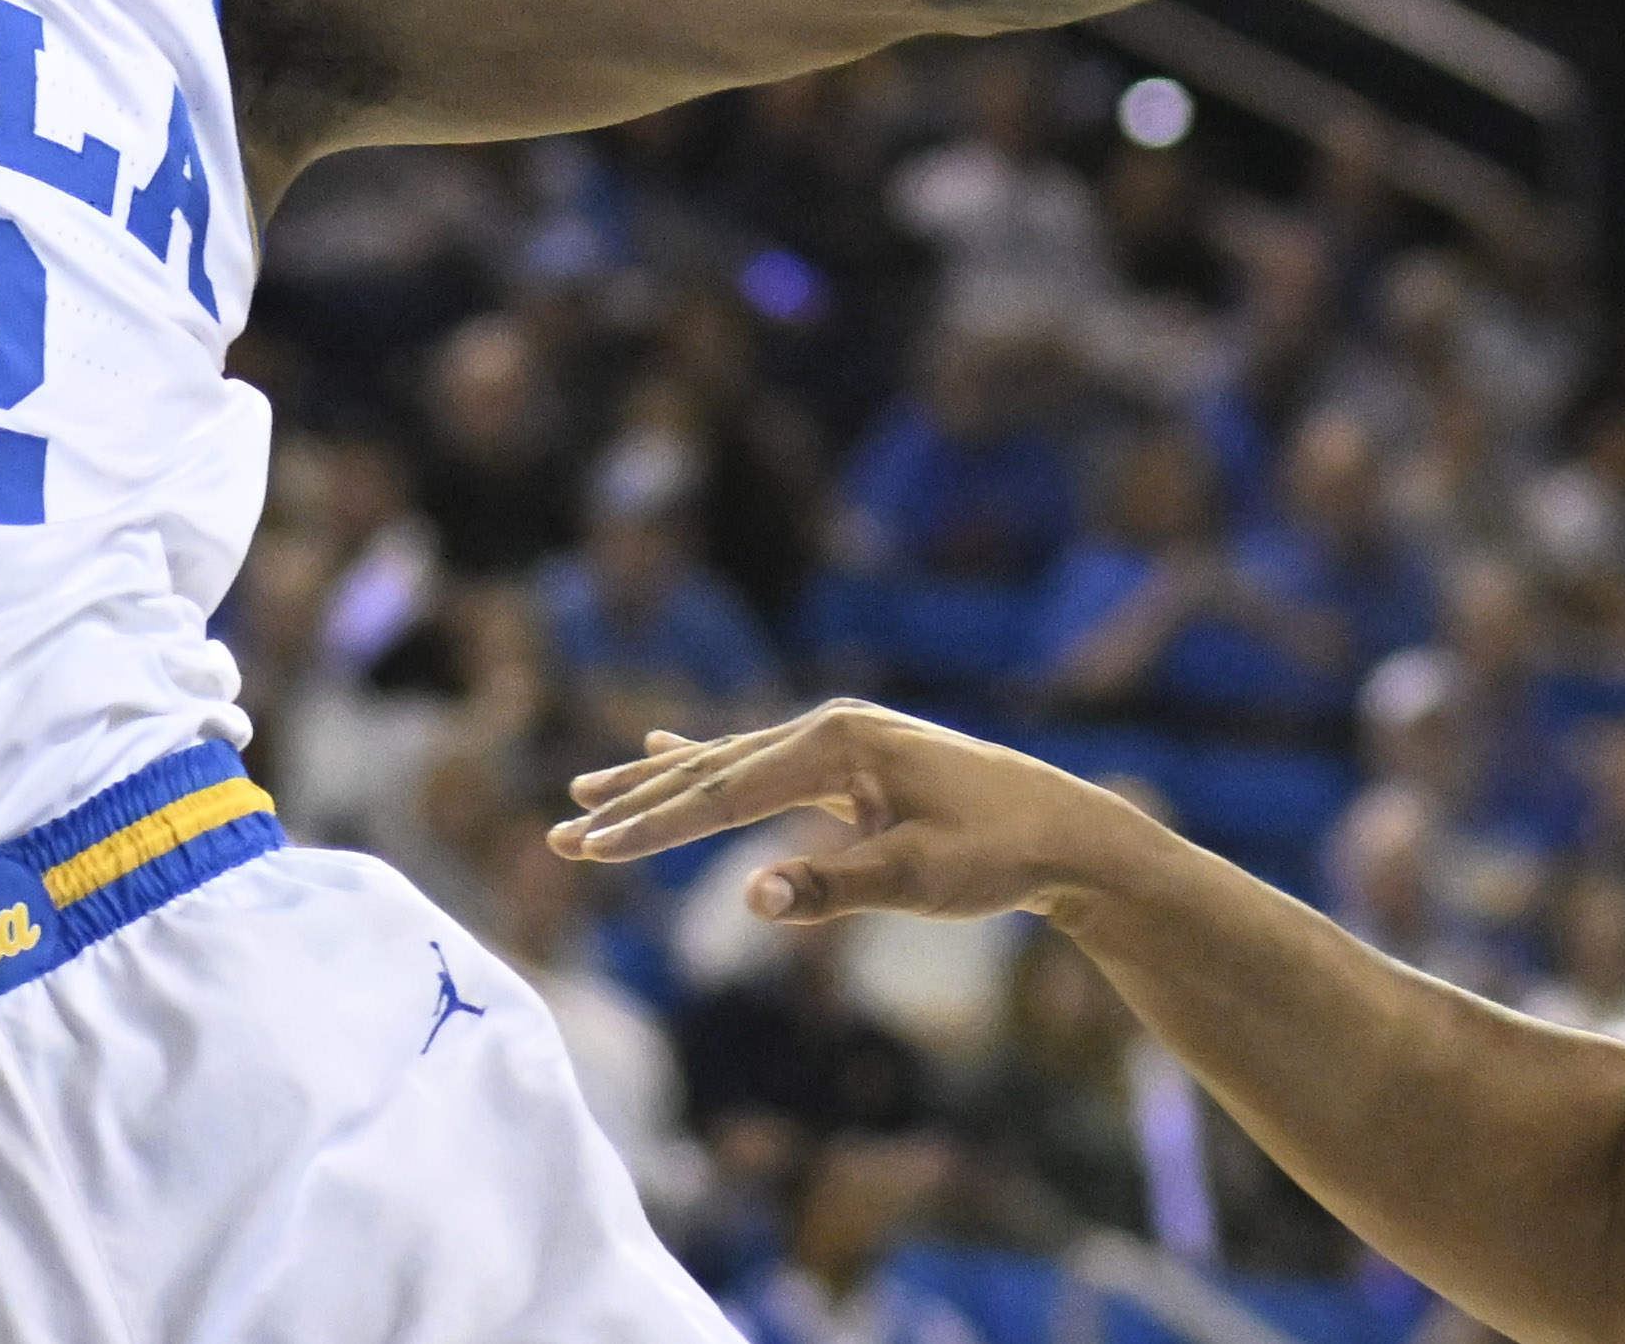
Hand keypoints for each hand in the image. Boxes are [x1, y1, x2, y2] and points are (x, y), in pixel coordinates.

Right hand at [554, 702, 1143, 925]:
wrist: (1062, 829)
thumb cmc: (995, 855)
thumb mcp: (916, 881)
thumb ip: (831, 886)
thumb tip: (750, 896)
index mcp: (836, 744)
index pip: (720, 794)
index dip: (649, 829)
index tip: (585, 851)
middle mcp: (829, 728)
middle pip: (711, 770)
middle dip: (635, 805)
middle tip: (561, 832)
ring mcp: (838, 739)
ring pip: (726, 763)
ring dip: (657, 783)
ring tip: (587, 792)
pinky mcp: (848, 760)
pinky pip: (758, 763)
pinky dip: (705, 764)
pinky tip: (664, 750)